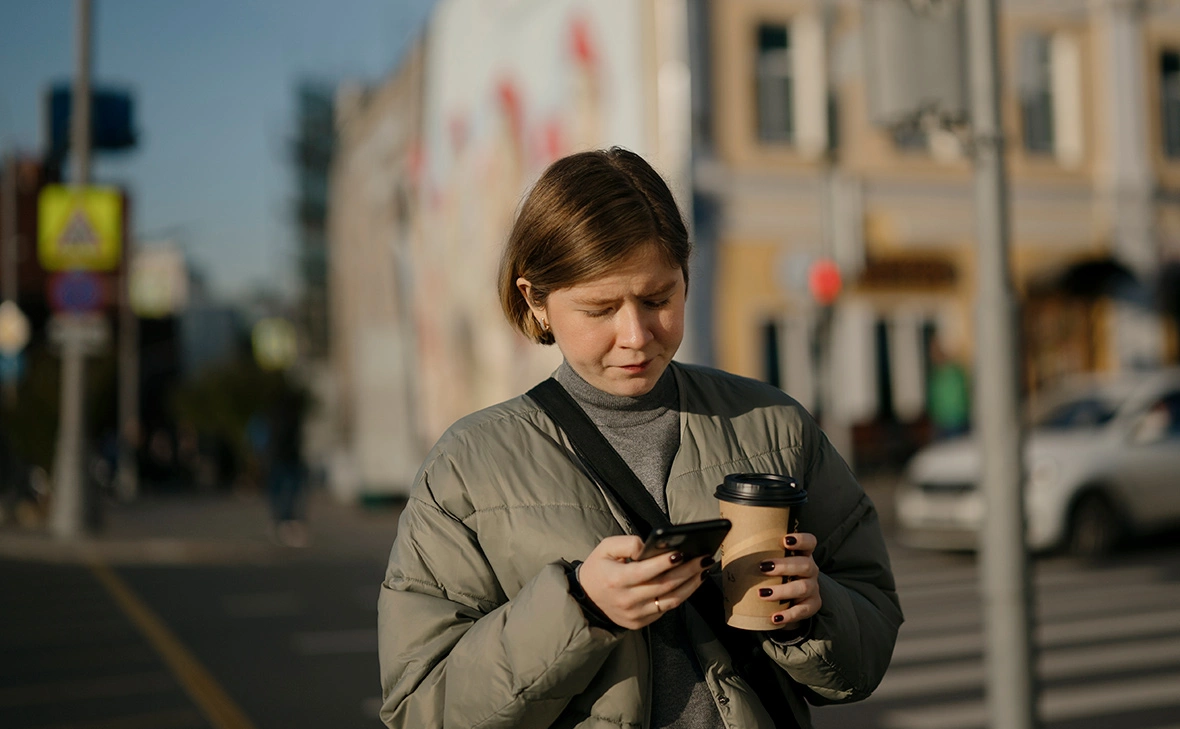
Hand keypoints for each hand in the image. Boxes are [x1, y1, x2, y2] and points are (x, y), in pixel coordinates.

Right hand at [577, 535, 713, 629]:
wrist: (586, 601)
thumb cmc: (598, 569)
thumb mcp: (605, 548)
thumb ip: (627, 543)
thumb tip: (650, 545)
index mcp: (616, 580)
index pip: (645, 571)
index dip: (665, 562)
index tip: (682, 552)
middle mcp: (627, 600)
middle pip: (664, 586)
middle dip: (688, 571)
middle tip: (705, 558)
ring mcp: (635, 615)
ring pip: (671, 600)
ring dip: (691, 585)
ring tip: (704, 570)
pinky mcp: (641, 623)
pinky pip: (666, 609)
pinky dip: (682, 595)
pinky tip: (692, 582)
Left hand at [756, 533, 820, 628]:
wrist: (788, 601)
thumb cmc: (775, 576)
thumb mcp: (771, 564)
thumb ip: (758, 556)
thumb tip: (728, 549)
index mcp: (802, 554)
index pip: (809, 542)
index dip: (801, 540)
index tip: (785, 540)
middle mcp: (810, 570)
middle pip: (805, 564)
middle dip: (784, 566)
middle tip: (763, 567)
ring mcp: (813, 588)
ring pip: (803, 587)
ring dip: (782, 590)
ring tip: (762, 593)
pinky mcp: (811, 606)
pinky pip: (802, 611)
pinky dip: (788, 614)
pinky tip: (775, 617)